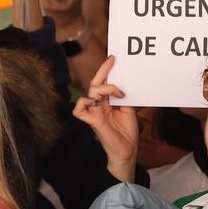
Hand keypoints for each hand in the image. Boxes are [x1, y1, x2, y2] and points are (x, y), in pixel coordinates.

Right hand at [73, 56, 138, 182]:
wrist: (128, 151)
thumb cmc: (127, 132)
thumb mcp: (129, 109)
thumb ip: (123, 96)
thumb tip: (123, 81)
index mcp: (107, 102)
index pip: (104, 83)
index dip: (106, 70)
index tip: (113, 58)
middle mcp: (99, 105)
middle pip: (95, 83)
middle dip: (103, 71)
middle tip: (112, 61)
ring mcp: (95, 112)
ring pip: (90, 92)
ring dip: (105, 88)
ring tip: (118, 93)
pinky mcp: (92, 121)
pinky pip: (79, 109)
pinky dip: (85, 102)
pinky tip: (98, 102)